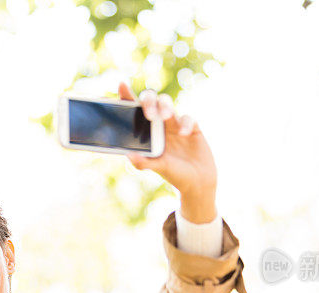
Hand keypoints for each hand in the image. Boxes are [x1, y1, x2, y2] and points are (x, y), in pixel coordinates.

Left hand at [118, 82, 217, 204]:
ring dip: (165, 106)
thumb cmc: (175, 174)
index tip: (121, 85)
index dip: (127, 96)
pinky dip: (185, 123)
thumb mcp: (158, 168)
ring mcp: (175, 123)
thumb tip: (129, 156)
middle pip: (151, 100)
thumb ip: (143, 163)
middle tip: (149, 114)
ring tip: (165, 117)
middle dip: (149, 101)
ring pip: (167, 103)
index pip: (134, 110)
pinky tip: (184, 134)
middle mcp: (159, 124)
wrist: (198, 182)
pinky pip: (188, 118)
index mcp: (146, 131)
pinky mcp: (192, 126)